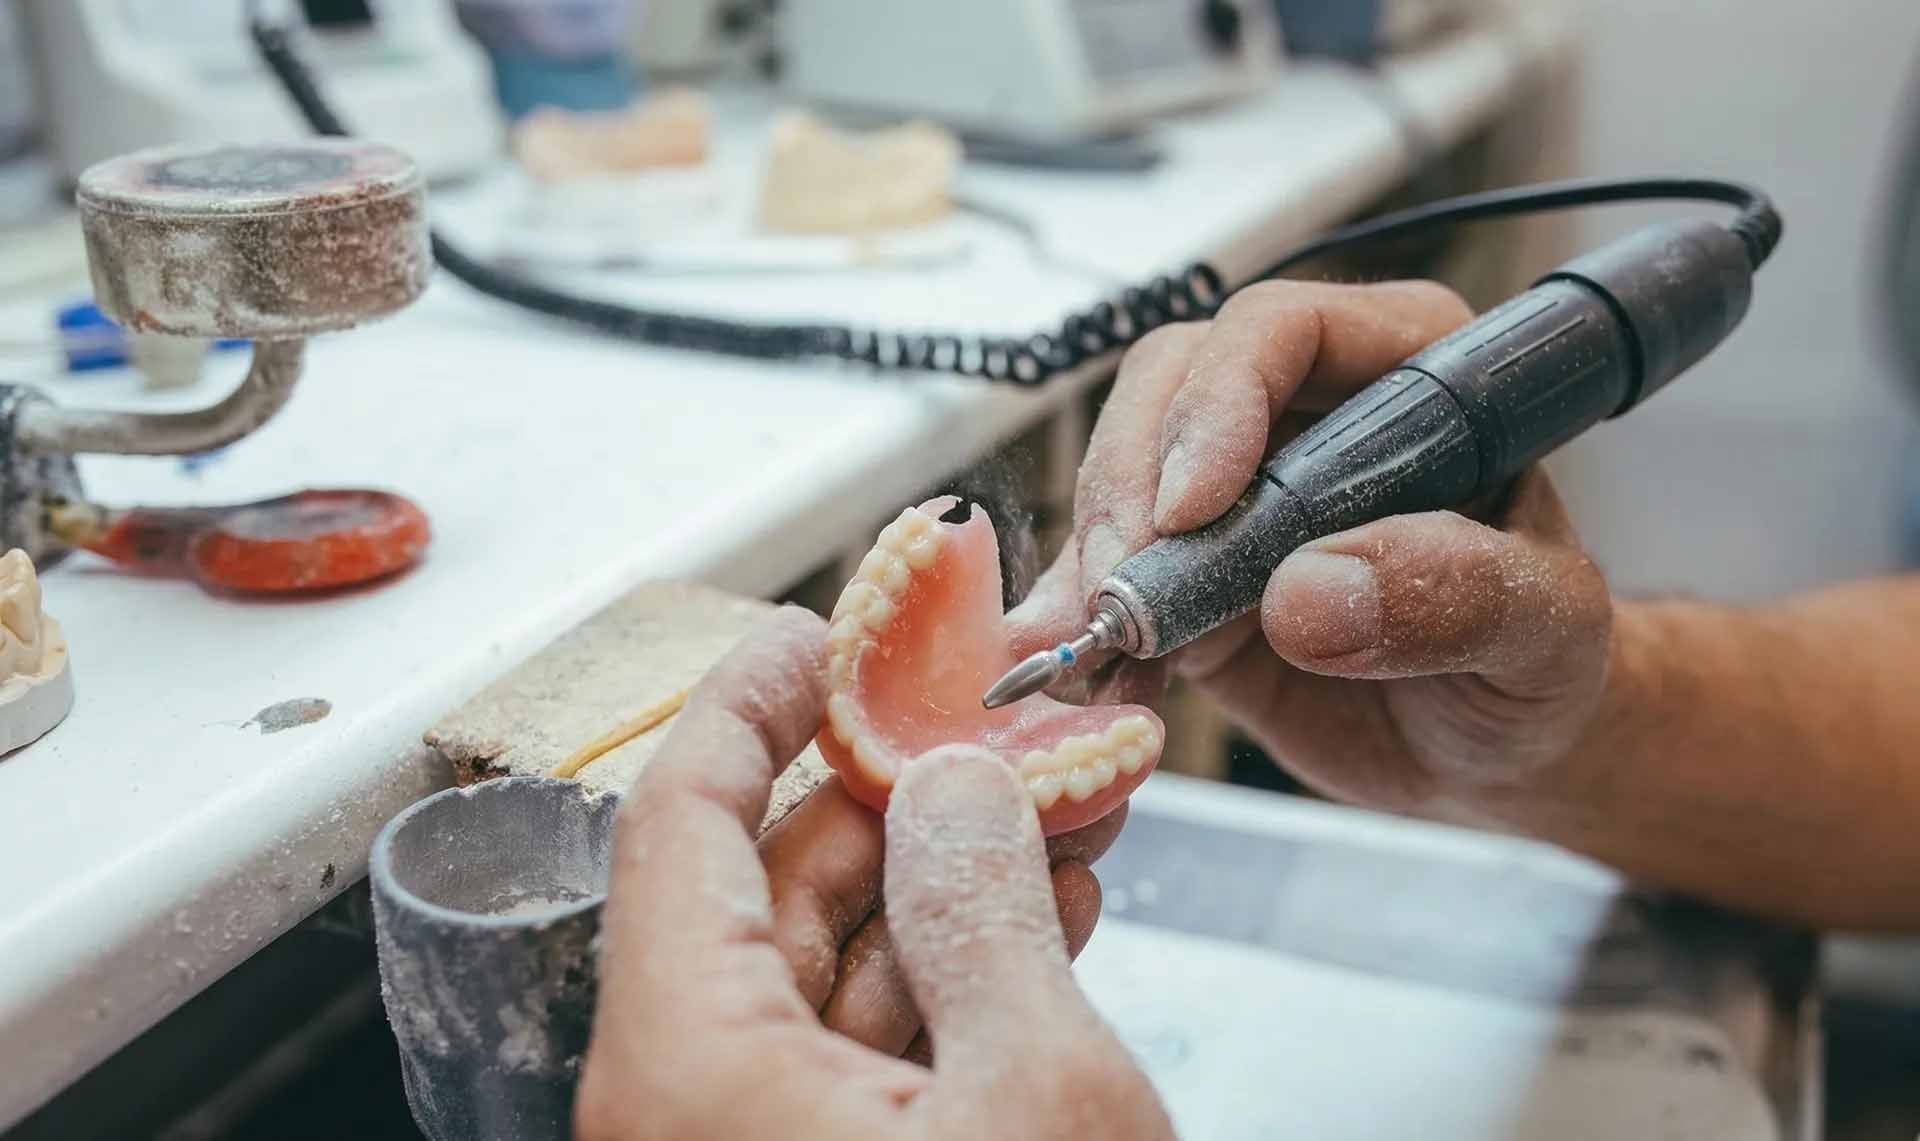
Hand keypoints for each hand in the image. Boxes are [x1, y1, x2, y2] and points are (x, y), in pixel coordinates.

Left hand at [577, 608, 1171, 1139]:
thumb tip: (955, 788)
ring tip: (1055, 809)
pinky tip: (1039, 919)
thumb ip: (987, 919)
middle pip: (768, 890)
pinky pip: (863, 1050)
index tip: (819, 635)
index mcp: (692, 1068)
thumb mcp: (1039, 1098)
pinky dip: (948, 983)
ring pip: (828, 971)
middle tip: (989, 724)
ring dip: (945, 886)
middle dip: (897, 796)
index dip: (749, 707)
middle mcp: (692, 1102)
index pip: (677, 825)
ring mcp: (753, 1138)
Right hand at [1011, 280, 1613, 818]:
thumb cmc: (1539, 668)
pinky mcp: (1185, 566)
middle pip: (1175, 382)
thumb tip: (1309, 592)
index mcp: (1413, 376)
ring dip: (1097, 551)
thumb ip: (1460, 597)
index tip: (1192, 507)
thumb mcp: (1546, 634)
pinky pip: (1106, 562)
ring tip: (1106, 645)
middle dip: (1131, 477)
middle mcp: (1307, 411)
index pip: (1288, 330)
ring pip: (1123, 466)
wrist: (1493, 749)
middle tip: (1128, 582)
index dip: (1222, 399)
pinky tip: (1086, 665)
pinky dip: (1079, 612)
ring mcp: (1235, 489)